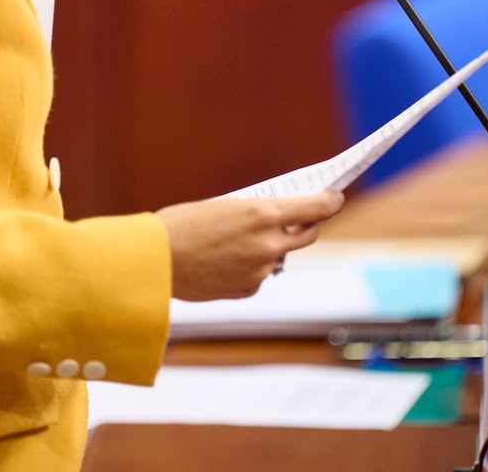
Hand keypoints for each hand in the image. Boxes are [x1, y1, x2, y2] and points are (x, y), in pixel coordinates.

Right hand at [155, 191, 344, 301]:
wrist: (153, 261)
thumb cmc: (180, 225)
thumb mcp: (223, 206)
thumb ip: (254, 213)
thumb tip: (274, 217)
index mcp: (263, 214)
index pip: (316, 208)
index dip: (330, 202)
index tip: (335, 198)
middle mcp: (268, 244)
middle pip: (308, 235)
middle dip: (306, 226)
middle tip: (299, 220)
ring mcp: (260, 270)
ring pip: (278, 257)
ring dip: (268, 248)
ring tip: (236, 241)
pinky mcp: (247, 289)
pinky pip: (259, 275)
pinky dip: (250, 268)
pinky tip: (223, 262)